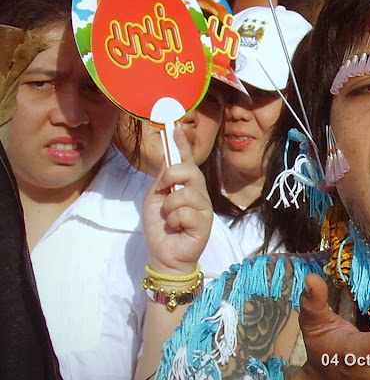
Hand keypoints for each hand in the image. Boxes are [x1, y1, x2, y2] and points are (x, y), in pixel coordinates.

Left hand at [142, 123, 212, 275]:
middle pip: (190, 170)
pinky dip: (173, 221)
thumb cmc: (161, 228)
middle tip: (163, 190)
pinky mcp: (205, 223)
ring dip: (169, 207)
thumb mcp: (155, 198)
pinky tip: (176, 228)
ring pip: (185, 193)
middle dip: (172, 176)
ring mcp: (204, 207)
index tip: (174, 124)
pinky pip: (185, 212)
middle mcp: (198, 193)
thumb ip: (162, 178)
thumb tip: (167, 155)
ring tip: (169, 218)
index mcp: (186, 185)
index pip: (186, 159)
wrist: (164, 255)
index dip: (181, 142)